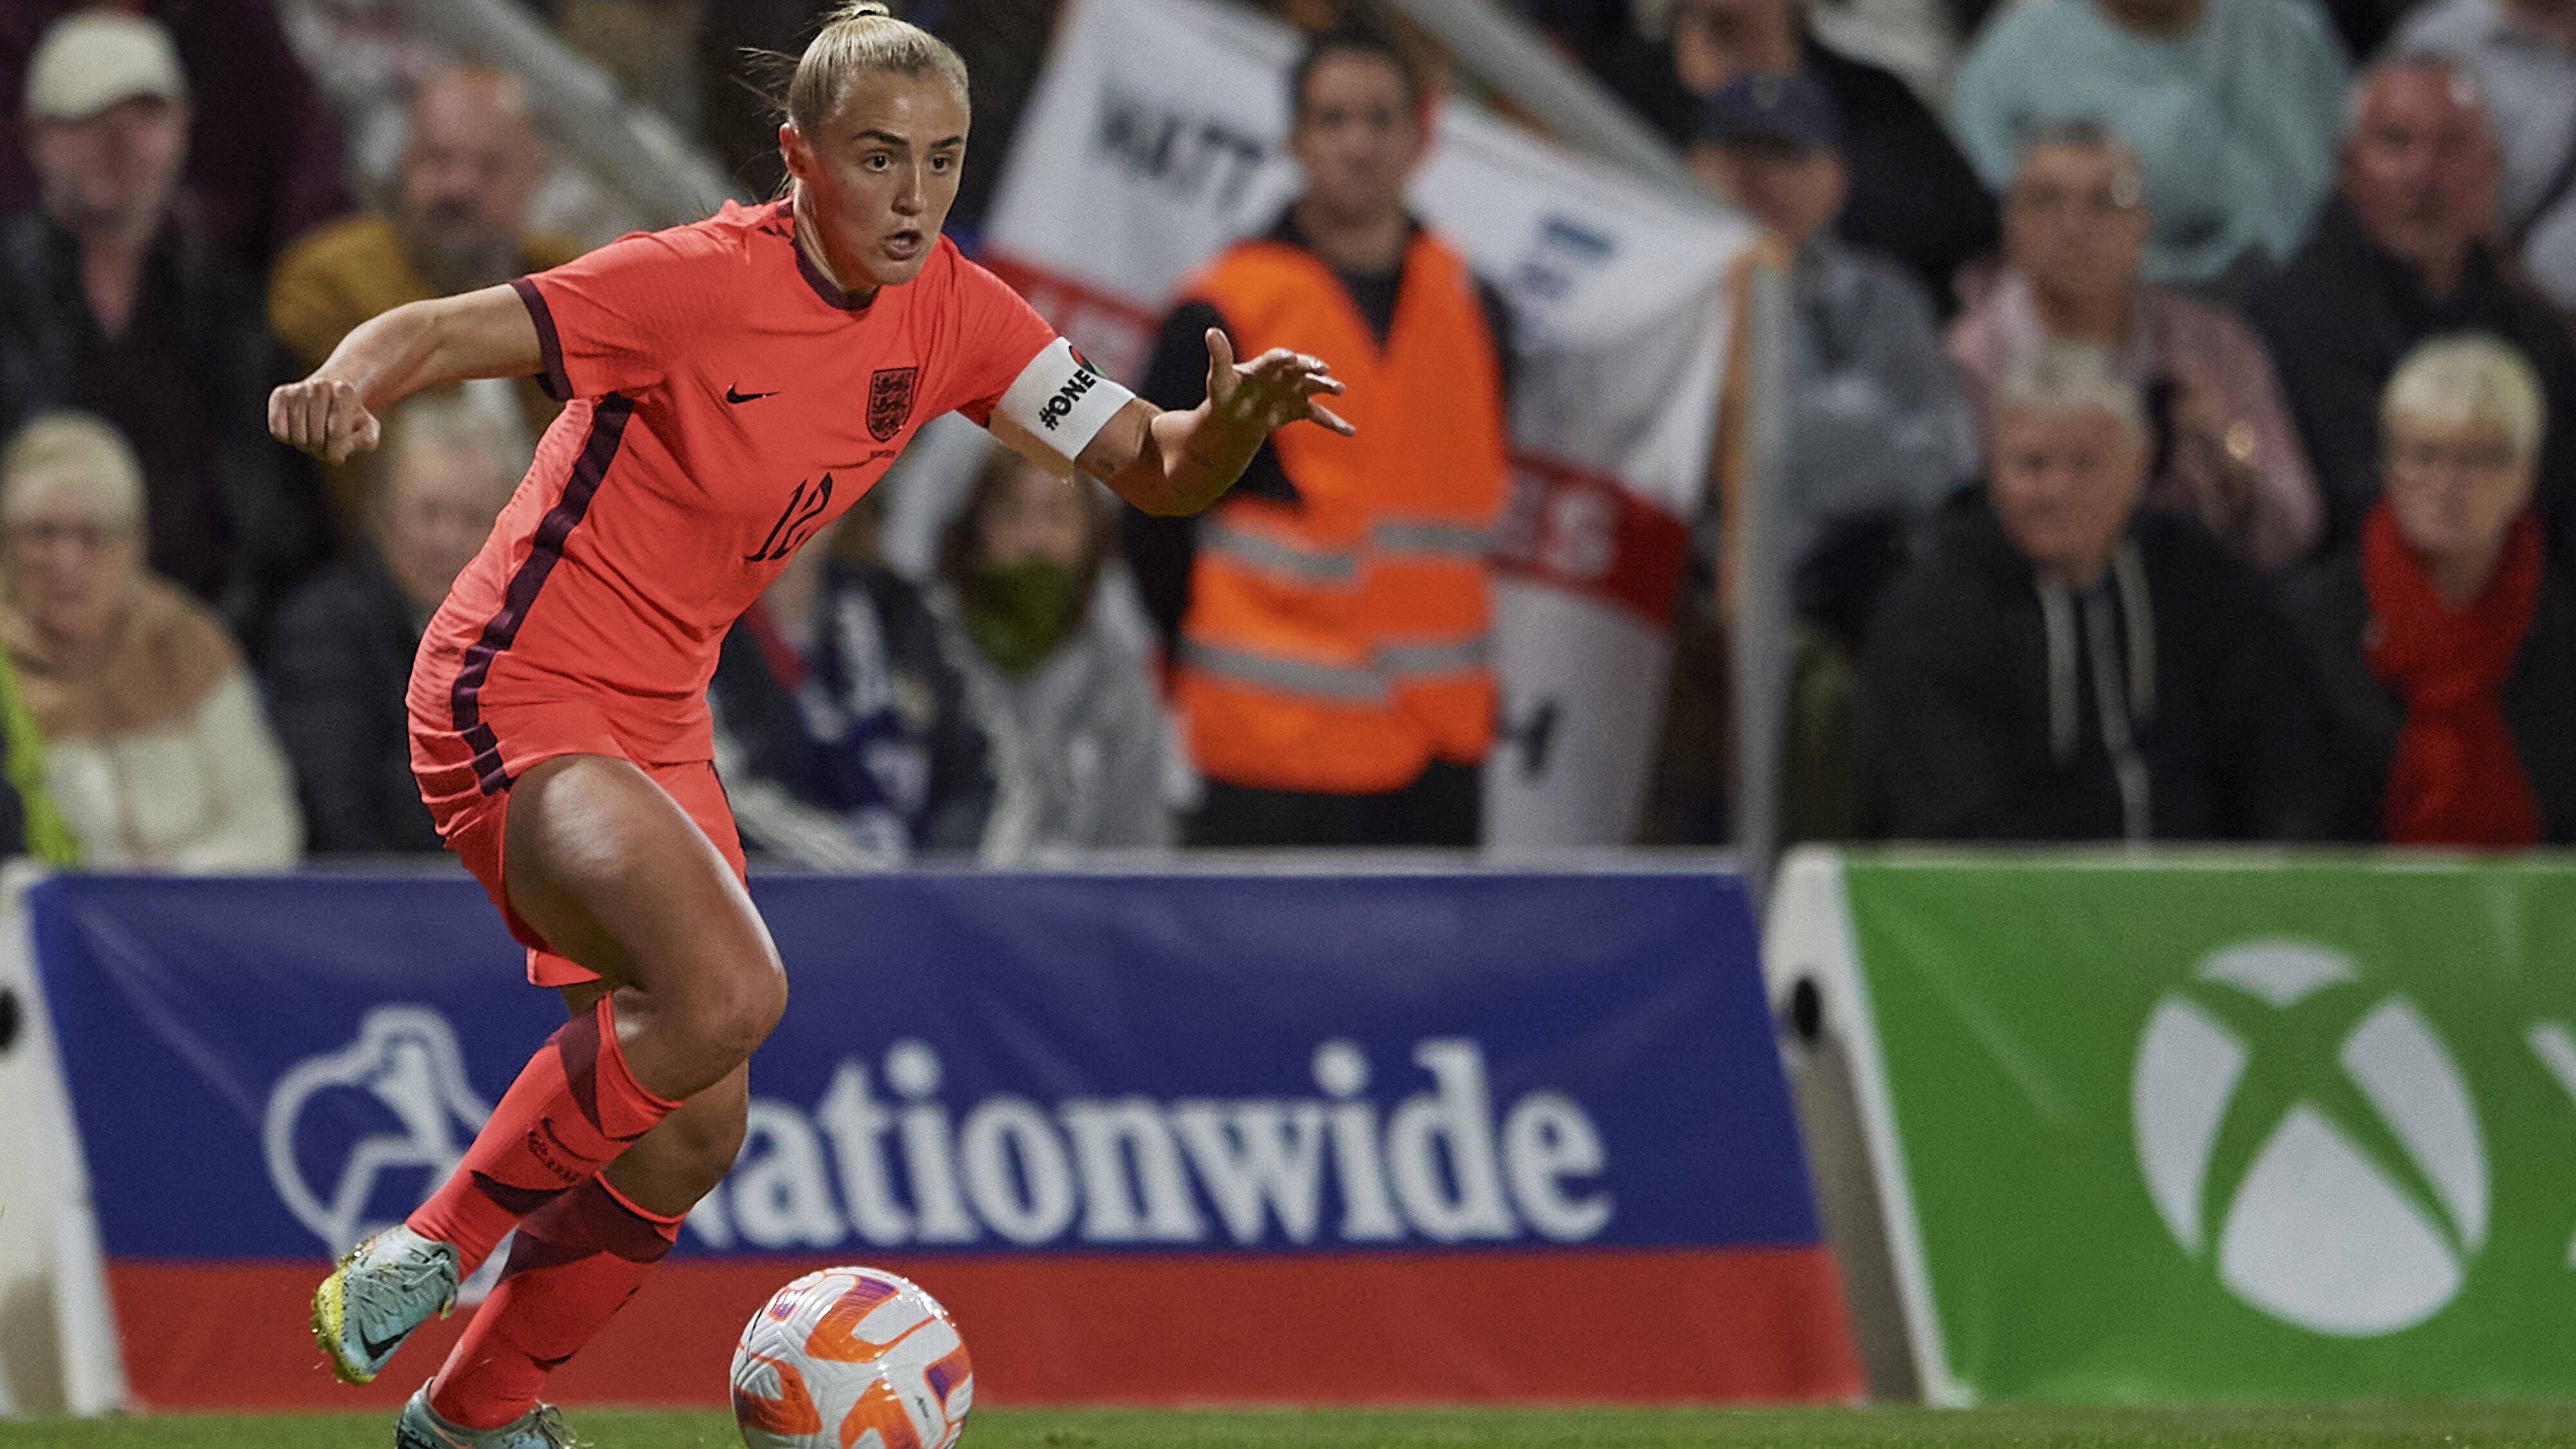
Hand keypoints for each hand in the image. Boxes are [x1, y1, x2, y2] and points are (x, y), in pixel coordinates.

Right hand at [267, 377, 381, 463]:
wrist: (328, 395)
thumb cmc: (348, 417)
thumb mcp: (367, 428)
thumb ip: (366, 440)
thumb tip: (344, 447)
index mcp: (345, 391)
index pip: (336, 433)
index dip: (337, 453)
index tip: (338, 456)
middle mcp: (320, 386)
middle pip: (317, 438)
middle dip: (322, 450)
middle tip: (326, 444)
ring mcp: (299, 389)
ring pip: (298, 437)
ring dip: (306, 446)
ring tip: (314, 436)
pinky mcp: (280, 395)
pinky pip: (278, 431)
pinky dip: (287, 438)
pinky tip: (298, 430)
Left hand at [1203, 329, 1353, 438]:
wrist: (1234, 418)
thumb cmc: (1225, 395)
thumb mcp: (1220, 380)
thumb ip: (1220, 357)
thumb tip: (1211, 332)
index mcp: (1264, 365)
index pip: (1275, 358)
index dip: (1282, 358)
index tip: (1289, 357)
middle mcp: (1283, 374)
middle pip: (1300, 368)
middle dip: (1311, 367)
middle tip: (1322, 368)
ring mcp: (1294, 391)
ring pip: (1313, 387)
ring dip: (1326, 386)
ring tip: (1339, 389)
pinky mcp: (1300, 409)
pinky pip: (1319, 415)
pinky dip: (1334, 423)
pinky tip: (1350, 432)